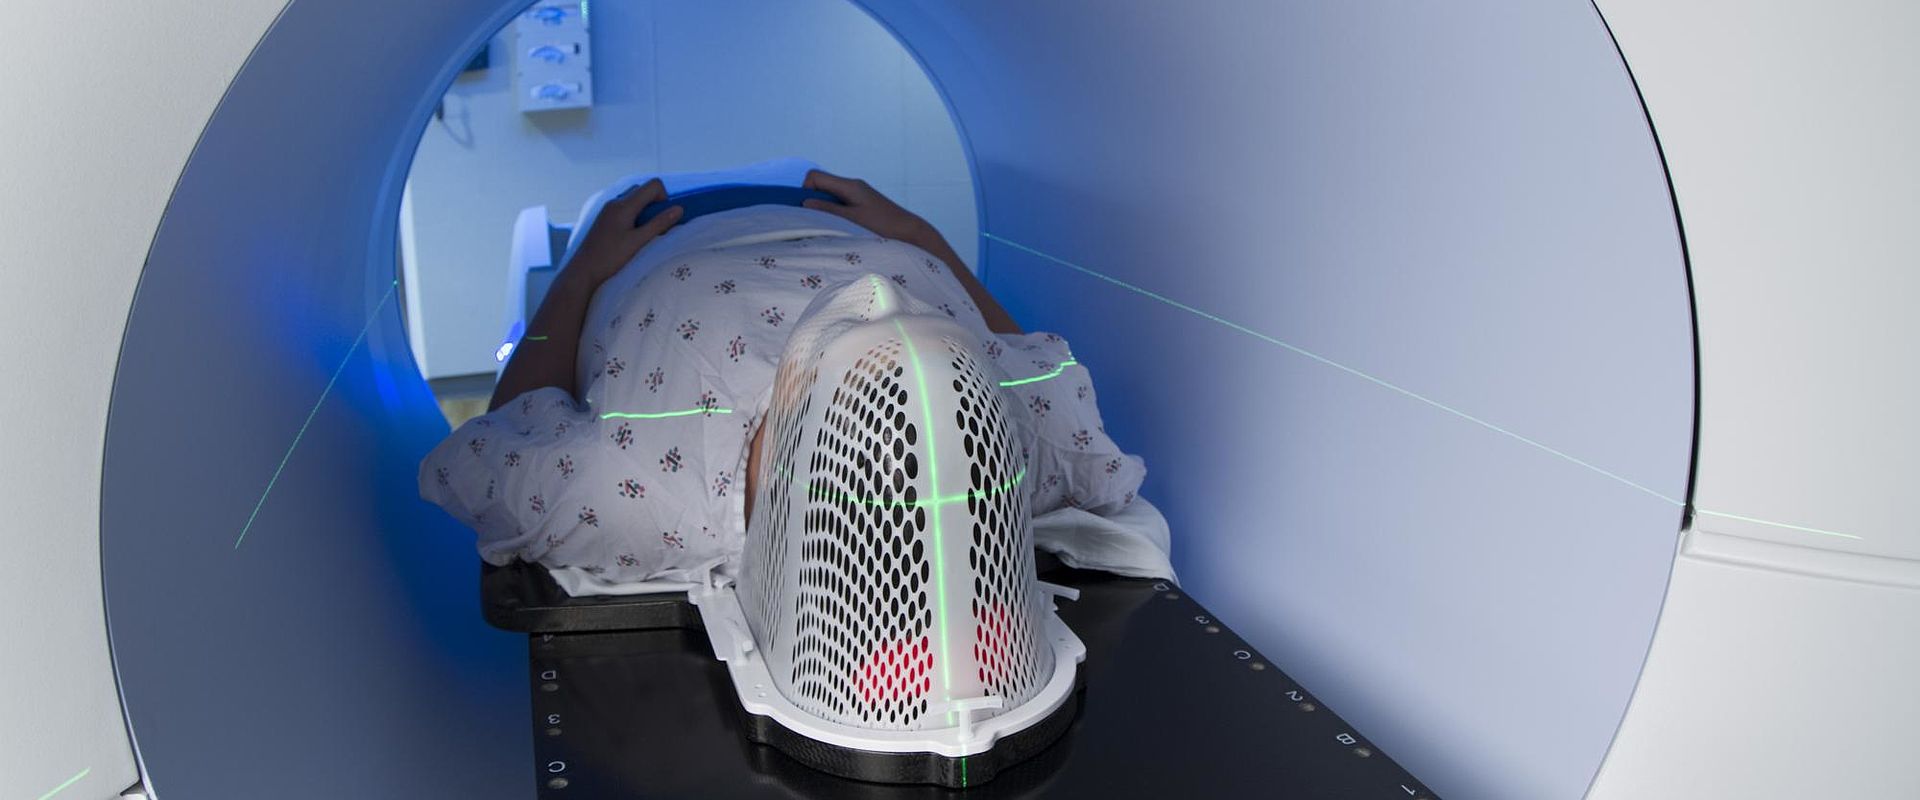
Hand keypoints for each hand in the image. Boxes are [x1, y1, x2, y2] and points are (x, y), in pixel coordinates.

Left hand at [564, 179, 683, 288]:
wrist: (583, 270)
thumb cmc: (610, 257)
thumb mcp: (638, 241)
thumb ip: (659, 224)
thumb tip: (679, 209)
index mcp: (624, 205)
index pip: (653, 185)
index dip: (664, 198)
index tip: (662, 218)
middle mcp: (615, 202)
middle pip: (643, 190)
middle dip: (655, 204)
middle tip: (654, 227)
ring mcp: (608, 210)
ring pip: (633, 200)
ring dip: (644, 211)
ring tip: (643, 233)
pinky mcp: (605, 219)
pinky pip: (625, 209)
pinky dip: (634, 216)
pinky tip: (631, 236)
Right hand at [802, 170, 937, 245]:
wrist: (910, 233)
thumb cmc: (883, 226)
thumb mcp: (852, 220)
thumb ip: (828, 211)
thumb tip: (804, 203)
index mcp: (849, 185)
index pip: (815, 176)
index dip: (805, 191)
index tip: (807, 210)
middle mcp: (852, 186)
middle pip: (821, 186)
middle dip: (813, 202)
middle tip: (815, 221)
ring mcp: (858, 195)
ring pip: (830, 196)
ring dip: (824, 210)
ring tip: (830, 227)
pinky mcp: (862, 205)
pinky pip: (840, 204)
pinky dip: (835, 214)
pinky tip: (841, 228)